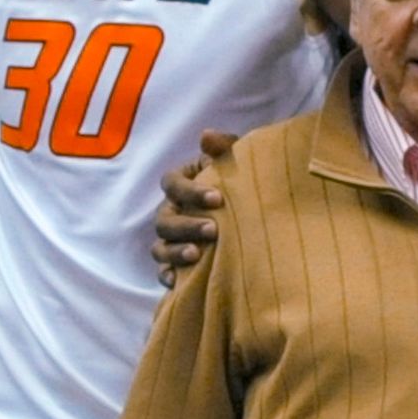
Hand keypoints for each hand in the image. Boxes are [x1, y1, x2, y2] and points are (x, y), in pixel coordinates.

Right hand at [152, 129, 235, 278]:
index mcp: (181, 185)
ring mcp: (170, 240)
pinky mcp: (176, 265)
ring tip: (198, 255)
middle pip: (164, 220)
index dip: (190, 191)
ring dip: (176, 252)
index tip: (218, 198)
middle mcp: (171, 212)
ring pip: (160, 247)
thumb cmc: (243, 185)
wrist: (257, 220)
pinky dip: (169, 276)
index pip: (172, 183)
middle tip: (213, 230)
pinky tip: (180, 282)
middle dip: (186, 225)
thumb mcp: (239, 163)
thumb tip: (206, 136)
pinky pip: (164, 272)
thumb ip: (225, 148)